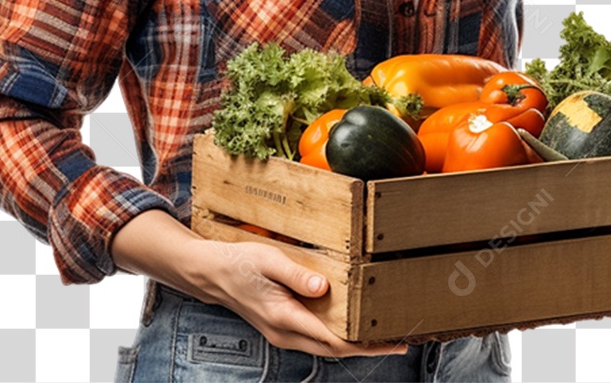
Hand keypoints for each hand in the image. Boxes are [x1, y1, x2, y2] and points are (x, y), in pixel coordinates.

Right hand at [191, 239, 408, 359]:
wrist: (213, 274)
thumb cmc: (240, 263)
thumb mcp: (270, 261)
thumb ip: (297, 275)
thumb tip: (324, 288)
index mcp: (285, 318)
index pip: (333, 340)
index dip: (365, 344)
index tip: (391, 341)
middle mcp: (285, 333)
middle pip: (334, 349)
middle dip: (367, 348)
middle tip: (398, 340)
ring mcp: (283, 333)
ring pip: (326, 346)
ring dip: (353, 343)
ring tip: (380, 333)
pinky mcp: (283, 327)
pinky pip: (316, 337)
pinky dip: (337, 334)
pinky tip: (349, 323)